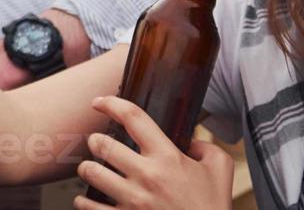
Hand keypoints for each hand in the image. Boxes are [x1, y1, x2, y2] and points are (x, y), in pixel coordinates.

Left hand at [75, 97, 234, 209]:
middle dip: (95, 142)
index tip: (99, 103)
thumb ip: (205, 147)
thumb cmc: (212, 207)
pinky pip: (88, 206)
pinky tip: (88, 200)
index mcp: (168, 158)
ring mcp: (134, 201)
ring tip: (93, 170)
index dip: (111, 104)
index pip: (133, 117)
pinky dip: (83, 202)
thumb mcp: (219, 170)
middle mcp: (148, 176)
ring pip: (90, 172)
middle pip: (101, 144)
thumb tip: (189, 141)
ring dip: (88, 169)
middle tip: (98, 145)